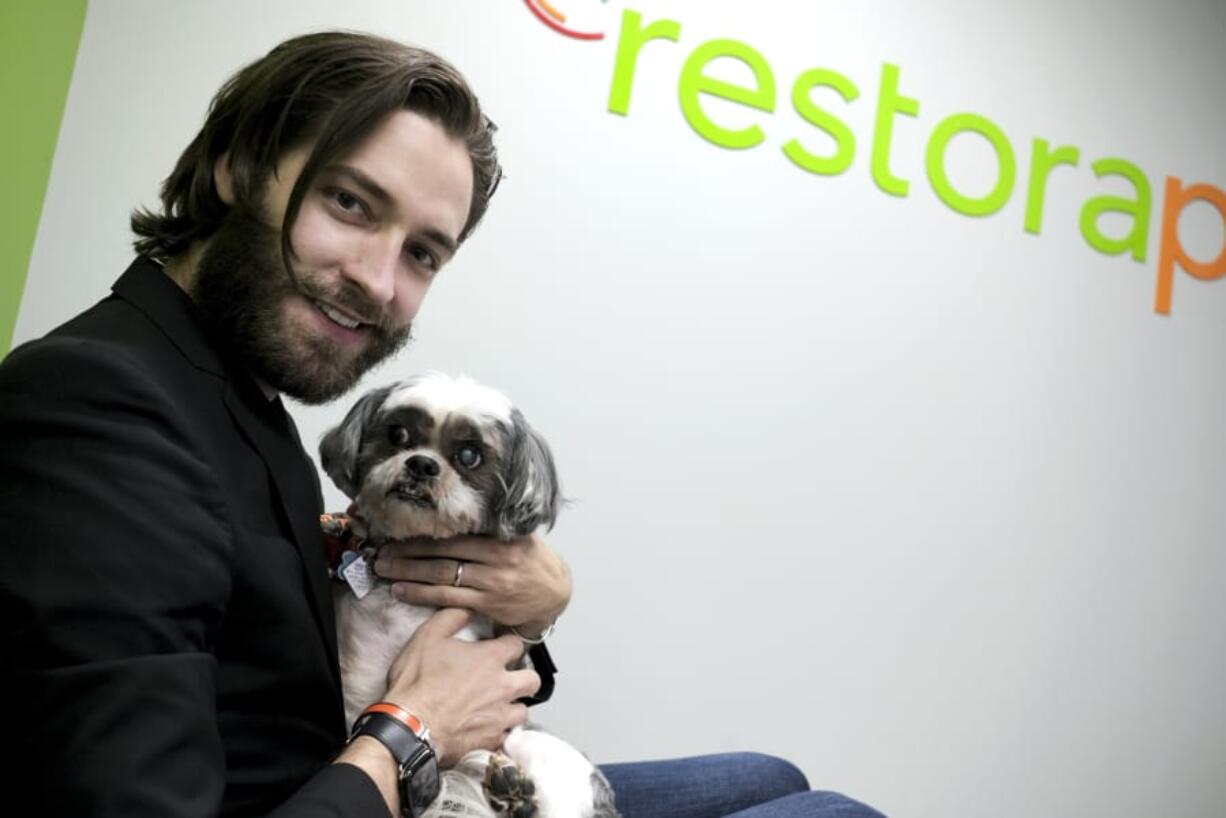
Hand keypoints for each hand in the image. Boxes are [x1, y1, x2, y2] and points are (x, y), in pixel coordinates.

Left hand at [374, 533, 571, 633]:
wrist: (555, 592)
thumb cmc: (532, 560)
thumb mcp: (520, 535)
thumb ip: (492, 527)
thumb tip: (456, 514)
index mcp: (502, 538)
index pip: (456, 534)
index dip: (425, 534)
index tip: (399, 531)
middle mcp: (497, 560)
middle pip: (444, 554)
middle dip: (409, 552)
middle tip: (383, 551)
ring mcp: (492, 584)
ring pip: (442, 577)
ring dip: (409, 573)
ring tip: (385, 569)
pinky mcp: (488, 605)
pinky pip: (448, 599)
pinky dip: (421, 594)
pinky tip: (402, 590)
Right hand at [383, 608, 540, 766]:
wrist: (408, 725)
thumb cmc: (417, 682)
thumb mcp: (428, 636)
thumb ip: (452, 617)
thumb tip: (468, 609)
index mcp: (491, 659)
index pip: (517, 645)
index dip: (509, 645)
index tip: (501, 648)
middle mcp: (502, 687)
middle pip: (532, 680)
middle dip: (524, 678)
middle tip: (508, 679)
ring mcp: (499, 716)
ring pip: (523, 711)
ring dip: (514, 707)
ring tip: (500, 706)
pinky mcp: (491, 740)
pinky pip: (507, 737)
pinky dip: (501, 733)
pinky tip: (490, 729)